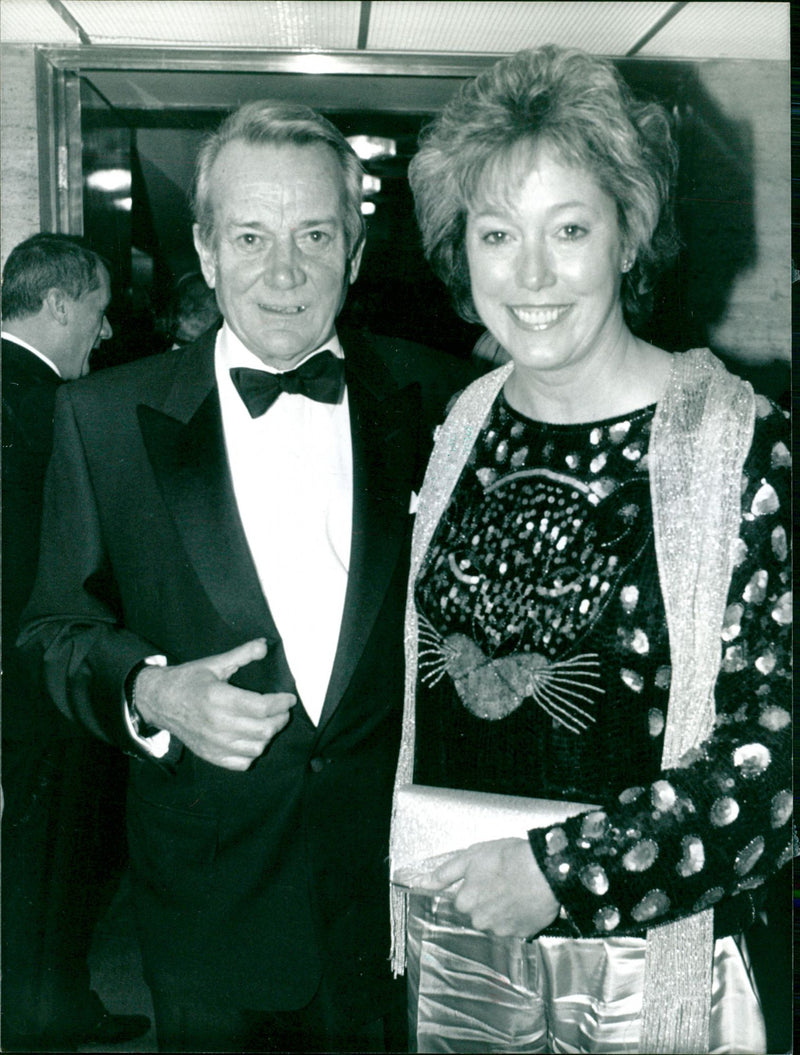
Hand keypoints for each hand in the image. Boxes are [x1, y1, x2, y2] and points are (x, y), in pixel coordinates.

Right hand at [133, 638, 295, 770]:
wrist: (158, 701)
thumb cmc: (187, 680)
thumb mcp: (214, 663)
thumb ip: (242, 654)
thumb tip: (265, 646)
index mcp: (218, 698)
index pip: (261, 707)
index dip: (281, 703)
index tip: (289, 698)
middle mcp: (217, 724)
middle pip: (263, 730)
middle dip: (280, 719)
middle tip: (282, 710)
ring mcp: (213, 743)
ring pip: (256, 748)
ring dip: (269, 736)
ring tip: (270, 722)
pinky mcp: (210, 755)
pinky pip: (241, 763)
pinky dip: (253, 753)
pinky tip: (253, 738)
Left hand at [418, 837, 560, 938]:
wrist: (544, 869)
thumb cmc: (508, 858)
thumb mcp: (470, 857)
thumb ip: (444, 874)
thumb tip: (422, 884)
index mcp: (467, 902)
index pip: (463, 900)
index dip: (475, 887)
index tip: (487, 877)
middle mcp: (481, 920)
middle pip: (479, 913)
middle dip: (488, 901)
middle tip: (503, 883)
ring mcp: (503, 930)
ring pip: (498, 921)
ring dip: (504, 910)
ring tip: (517, 890)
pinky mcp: (523, 934)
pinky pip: (517, 927)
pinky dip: (520, 917)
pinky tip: (527, 901)